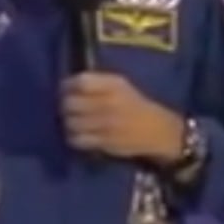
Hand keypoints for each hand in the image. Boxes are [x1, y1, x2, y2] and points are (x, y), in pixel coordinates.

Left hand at [61, 72, 186, 165]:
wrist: (158, 131)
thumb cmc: (134, 106)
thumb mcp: (121, 86)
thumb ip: (96, 83)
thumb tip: (65, 86)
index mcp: (114, 85)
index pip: (80, 82)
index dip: (67, 86)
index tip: (65, 90)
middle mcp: (108, 103)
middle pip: (70, 103)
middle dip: (65, 106)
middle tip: (68, 109)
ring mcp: (106, 123)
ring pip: (70, 122)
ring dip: (68, 122)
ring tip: (74, 122)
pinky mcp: (104, 141)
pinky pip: (76, 139)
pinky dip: (73, 137)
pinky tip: (80, 134)